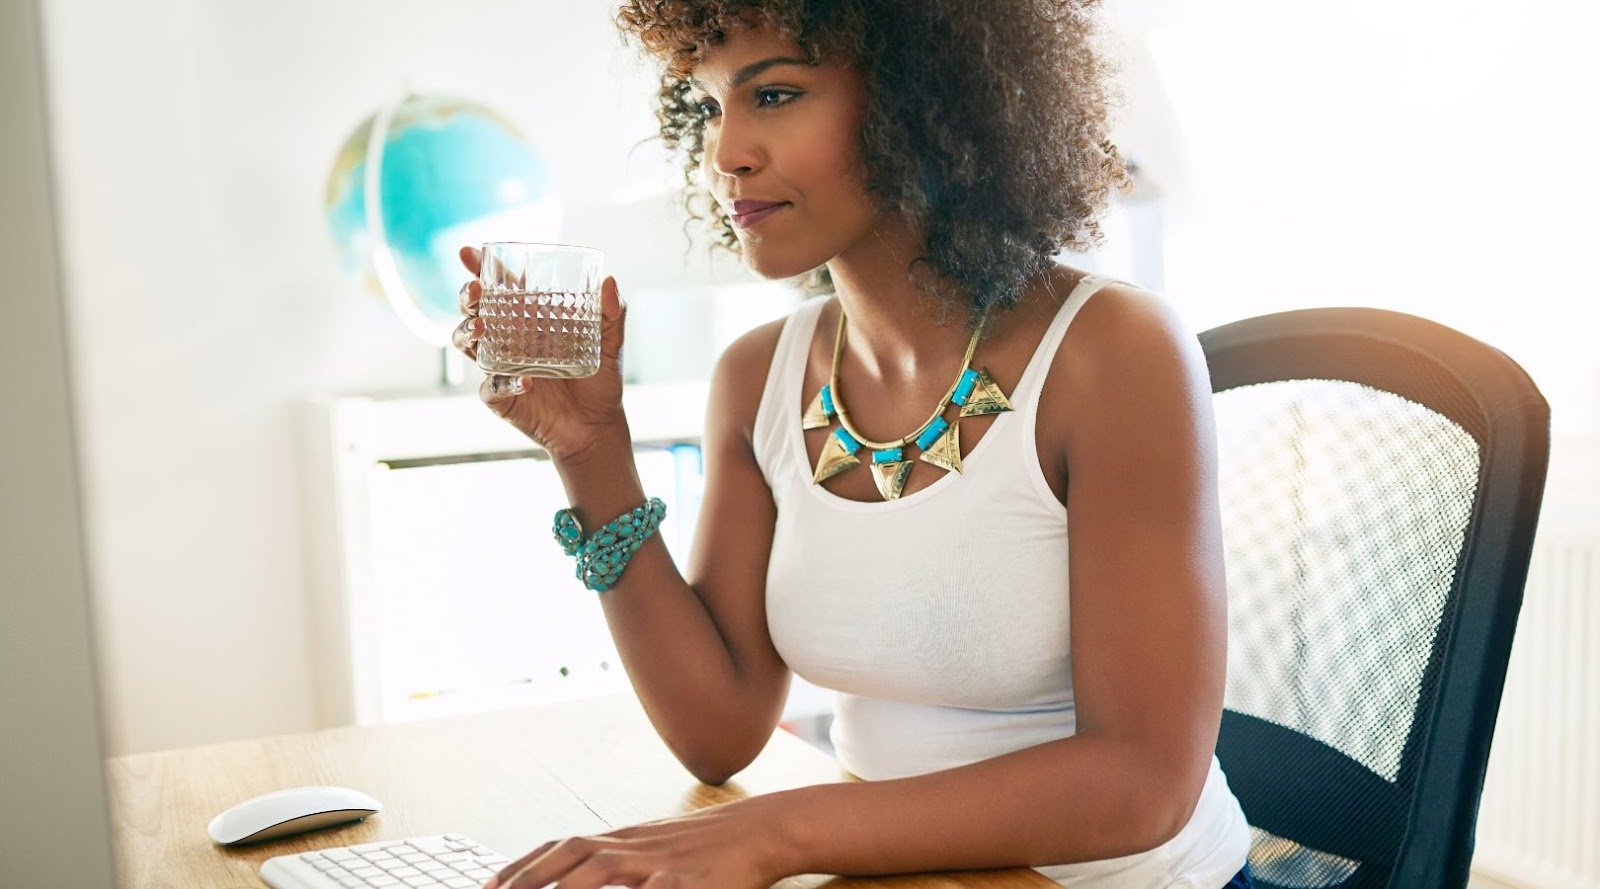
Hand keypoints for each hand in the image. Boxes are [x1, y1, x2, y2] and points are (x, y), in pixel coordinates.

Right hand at [452, 245, 629, 460]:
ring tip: (481, 328)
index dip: (481, 268)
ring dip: (468, 332)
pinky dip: (503, 383)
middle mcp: (509, 339)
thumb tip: (610, 281)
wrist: (598, 425)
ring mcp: (501, 367)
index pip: (499, 287)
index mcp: (529, 319)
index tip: (470, 253)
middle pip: (474, 310)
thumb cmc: (600, 380)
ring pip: (467, 344)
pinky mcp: (501, 397)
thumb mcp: (611, 343)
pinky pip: (491, 387)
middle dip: (467, 297)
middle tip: (474, 290)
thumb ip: (612, 312)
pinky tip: (525, 381)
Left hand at [483, 800, 791, 888]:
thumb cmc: (704, 846)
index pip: (561, 847)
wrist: (759, 830)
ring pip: (604, 871)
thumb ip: (616, 861)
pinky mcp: (690, 882)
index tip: (489, 885)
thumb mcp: (653, 847)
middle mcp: (634, 847)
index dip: (522, 866)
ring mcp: (661, 863)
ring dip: (567, 887)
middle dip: (530, 878)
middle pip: (572, 856)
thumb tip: (574, 875)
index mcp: (623, 839)